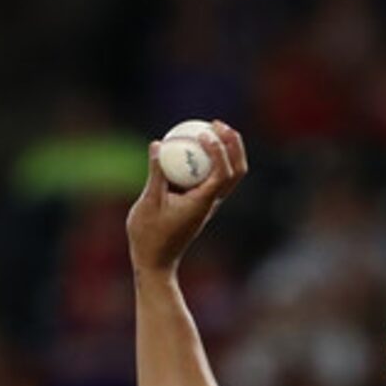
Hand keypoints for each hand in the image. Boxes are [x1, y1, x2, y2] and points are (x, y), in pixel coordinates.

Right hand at [126, 120, 248, 275]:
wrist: (156, 261)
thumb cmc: (150, 235)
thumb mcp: (149, 201)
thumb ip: (156, 173)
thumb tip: (158, 144)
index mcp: (203, 203)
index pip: (223, 173)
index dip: (219, 150)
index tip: (202, 133)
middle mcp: (212, 202)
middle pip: (236, 171)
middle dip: (233, 145)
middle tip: (217, 124)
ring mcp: (208, 203)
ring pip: (228, 174)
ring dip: (227, 150)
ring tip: (211, 127)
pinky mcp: (200, 203)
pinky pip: (212, 176)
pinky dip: (211, 158)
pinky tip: (194, 144)